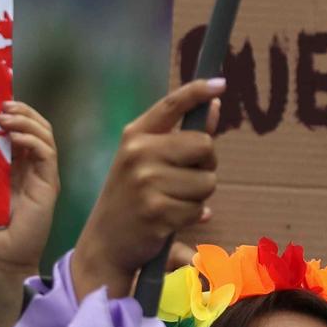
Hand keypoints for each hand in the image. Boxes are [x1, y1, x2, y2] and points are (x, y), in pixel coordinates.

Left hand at [0, 101, 59, 276]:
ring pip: (45, 134)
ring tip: (6, 117)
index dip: (12, 111)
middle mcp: (31, 165)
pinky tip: (15, 137)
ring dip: (27, 120)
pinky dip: (33, 140)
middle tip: (1, 106)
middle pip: (36, 125)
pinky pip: (47, 154)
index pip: (20, 127)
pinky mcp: (49, 185)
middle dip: (22, 110)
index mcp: (15, 163)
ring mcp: (42, 174)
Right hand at [72, 79, 223, 297]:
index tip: (221, 84)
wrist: (104, 243)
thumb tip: (214, 106)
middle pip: (204, 146)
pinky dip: (192, 217)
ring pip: (207, 181)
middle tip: (184, 180)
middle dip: (205, 165)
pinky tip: (169, 220)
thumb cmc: (132, 198)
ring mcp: (146, 182)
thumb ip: (181, 135)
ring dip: (199, 196)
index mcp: (135, 135)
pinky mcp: (157, 211)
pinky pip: (199, 208)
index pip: (172, 105)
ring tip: (172, 202)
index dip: (199, 91)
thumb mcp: (146, 161)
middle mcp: (139, 153)